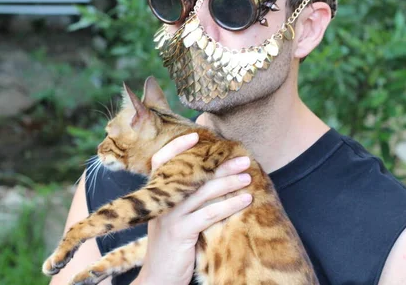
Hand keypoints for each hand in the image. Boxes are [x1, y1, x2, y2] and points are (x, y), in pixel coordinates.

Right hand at [134, 133, 252, 284]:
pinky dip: (229, 204)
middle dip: (220, 164)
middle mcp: (160, 202)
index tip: (196, 135)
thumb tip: (212, 182)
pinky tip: (245, 200)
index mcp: (156, 196)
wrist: (157, 279)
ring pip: (202, 192)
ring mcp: (168, 217)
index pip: (161, 161)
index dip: (176, 147)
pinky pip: (208, 214)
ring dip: (229, 182)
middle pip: (191, 174)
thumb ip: (184, 202)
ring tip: (249, 177)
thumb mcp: (172, 220)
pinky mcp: (179, 233)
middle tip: (243, 158)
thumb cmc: (170, 248)